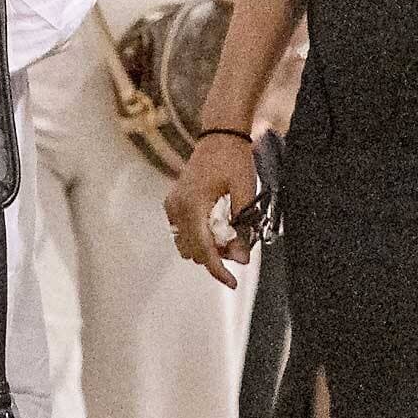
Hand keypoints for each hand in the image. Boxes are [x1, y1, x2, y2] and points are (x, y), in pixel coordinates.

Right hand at [164, 132, 260, 288]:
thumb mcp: (245, 192)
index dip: (218, 269)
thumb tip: (242, 259)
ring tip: (230, 235)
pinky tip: (218, 225)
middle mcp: (177, 208)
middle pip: (194, 250)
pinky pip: (183, 232)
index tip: (232, 283)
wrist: (219, 135)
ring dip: (208, 248)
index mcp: (193, 205)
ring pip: (186, 244)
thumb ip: (242, 227)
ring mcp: (172, 206)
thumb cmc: (234, 159)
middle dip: (217, 256)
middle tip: (241, 246)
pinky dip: (200, 236)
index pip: (204, 249)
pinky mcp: (173, 203)